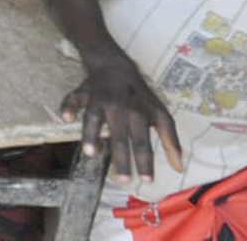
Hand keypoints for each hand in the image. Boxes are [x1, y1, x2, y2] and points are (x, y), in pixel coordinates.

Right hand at [60, 59, 181, 189]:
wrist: (116, 65)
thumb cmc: (140, 96)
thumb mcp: (160, 114)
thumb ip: (170, 140)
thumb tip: (179, 167)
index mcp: (139, 114)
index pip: (143, 142)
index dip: (145, 162)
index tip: (147, 181)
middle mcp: (120, 107)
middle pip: (120, 136)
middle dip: (122, 158)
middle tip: (123, 180)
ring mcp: (100, 99)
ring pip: (94, 118)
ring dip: (91, 134)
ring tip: (90, 153)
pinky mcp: (83, 92)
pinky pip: (74, 99)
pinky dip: (68, 106)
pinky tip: (66, 117)